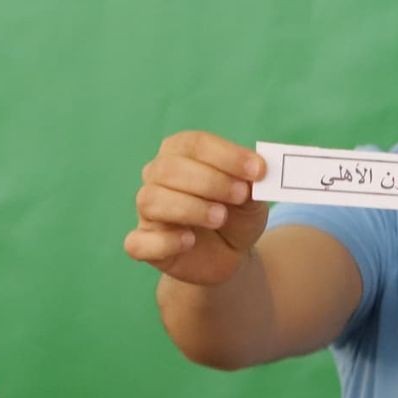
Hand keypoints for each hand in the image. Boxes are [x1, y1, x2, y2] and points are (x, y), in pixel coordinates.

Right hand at [123, 131, 270, 286]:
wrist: (231, 253)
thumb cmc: (236, 214)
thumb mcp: (252, 198)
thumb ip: (252, 183)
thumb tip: (258, 172)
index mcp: (182, 153)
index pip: (195, 144)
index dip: (227, 156)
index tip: (258, 171)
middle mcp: (157, 176)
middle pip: (169, 168)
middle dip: (209, 181)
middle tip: (240, 195)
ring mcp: (147, 211)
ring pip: (151, 200)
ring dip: (189, 207)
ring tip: (220, 217)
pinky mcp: (144, 244)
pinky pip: (138, 242)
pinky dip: (164, 241)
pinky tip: (189, 241)